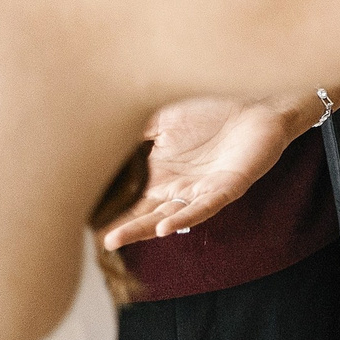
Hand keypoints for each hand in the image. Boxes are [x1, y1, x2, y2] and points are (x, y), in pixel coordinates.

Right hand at [99, 95, 306, 248]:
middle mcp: (180, 186)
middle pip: (148, 213)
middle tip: (99, 241)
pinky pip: (205, 207)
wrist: (257, 98)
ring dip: (146, 228)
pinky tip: (165, 227)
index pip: (132, 197)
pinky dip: (185, 216)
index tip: (82, 219)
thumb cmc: (211, 108)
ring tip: (119, 238)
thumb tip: (96, 137)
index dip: (112, 208)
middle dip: (125, 227)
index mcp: (162, 172)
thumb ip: (133, 129)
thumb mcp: (163, 116)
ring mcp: (203, 188)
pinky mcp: (229, 187)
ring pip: (171, 215)